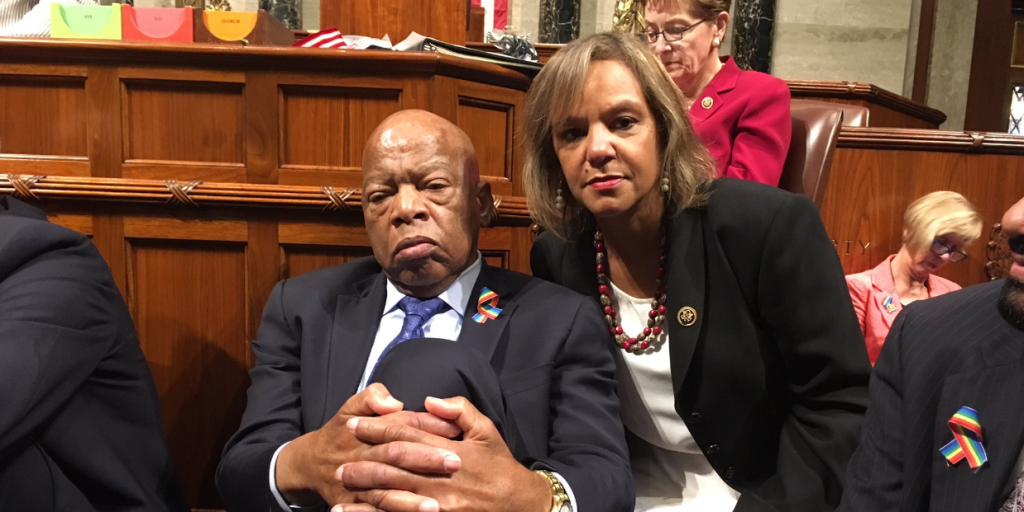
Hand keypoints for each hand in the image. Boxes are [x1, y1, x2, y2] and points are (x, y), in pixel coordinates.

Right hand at [276, 384, 463, 505]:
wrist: (310, 463)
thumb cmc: (341, 432)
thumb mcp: (352, 406)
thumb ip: (372, 397)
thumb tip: (393, 402)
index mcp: (366, 430)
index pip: (400, 425)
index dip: (427, 424)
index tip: (454, 428)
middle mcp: (362, 456)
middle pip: (395, 455)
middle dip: (425, 460)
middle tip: (455, 462)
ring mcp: (356, 483)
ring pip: (384, 491)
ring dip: (409, 500)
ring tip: (436, 505)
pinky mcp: (352, 504)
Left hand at [336, 396, 551, 511]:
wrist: (519, 505)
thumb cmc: (500, 466)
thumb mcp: (486, 431)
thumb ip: (459, 410)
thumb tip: (430, 400)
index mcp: (450, 451)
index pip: (406, 435)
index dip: (377, 428)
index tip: (354, 424)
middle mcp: (441, 477)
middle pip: (393, 465)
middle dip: (363, 460)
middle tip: (338, 457)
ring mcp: (439, 504)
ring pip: (394, 495)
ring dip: (365, 490)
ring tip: (343, 486)